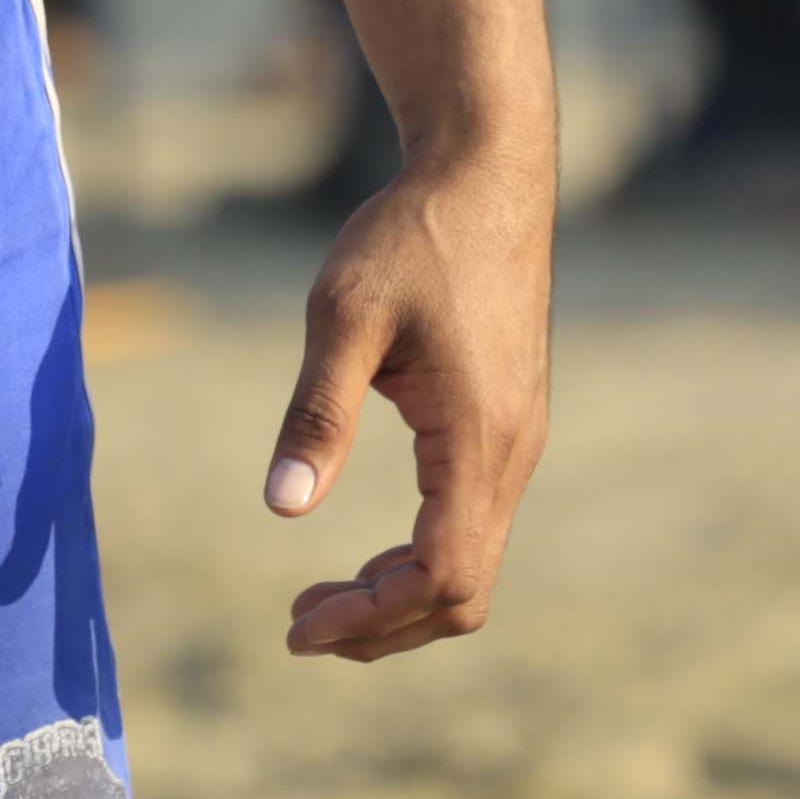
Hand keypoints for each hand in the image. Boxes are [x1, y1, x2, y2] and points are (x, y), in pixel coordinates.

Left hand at [261, 132, 553, 662]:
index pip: (442, 577)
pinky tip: (367, 552)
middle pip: (463, 592)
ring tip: (319, 600)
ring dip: (399, 595)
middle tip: (297, 625)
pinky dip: (420, 556)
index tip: (298, 625)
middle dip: (383, 625)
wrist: (484, 173)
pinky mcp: (506, 425)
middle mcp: (512, 453)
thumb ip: (317, 414)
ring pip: (472, 563)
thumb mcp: (345, 314)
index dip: (373, 618)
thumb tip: (283, 506)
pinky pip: (471, 523)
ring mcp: (516, 441)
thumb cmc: (412, 234)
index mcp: (479, 437)